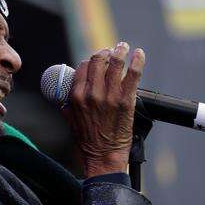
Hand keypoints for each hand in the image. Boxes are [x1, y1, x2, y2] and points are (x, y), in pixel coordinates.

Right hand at [64, 42, 145, 177]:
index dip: (91, 61)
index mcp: (76, 96)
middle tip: (111, 50)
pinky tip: (138, 54)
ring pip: (115, 64)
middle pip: (98, 61)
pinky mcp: (126, 101)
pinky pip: (133, 74)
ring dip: (120, 51)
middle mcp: (92, 93)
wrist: (104, 158)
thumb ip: (68, 107)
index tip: (98, 60)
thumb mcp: (70, 121)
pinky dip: (137, 61)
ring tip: (123, 46)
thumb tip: (66, 98)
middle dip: (105, 52)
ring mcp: (110, 96)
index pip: (84, 67)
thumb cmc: (87, 143)